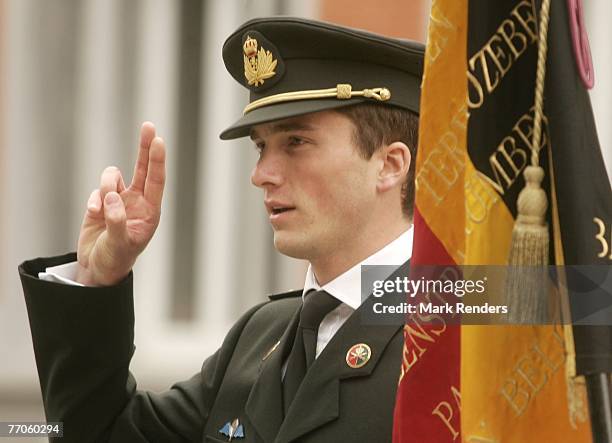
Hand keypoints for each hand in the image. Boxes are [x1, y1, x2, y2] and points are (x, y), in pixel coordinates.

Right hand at [76, 122, 165, 285]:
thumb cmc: (116, 259)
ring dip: (106, 185)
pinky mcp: (101, 203)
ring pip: (112, 176)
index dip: (157, 160)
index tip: (158, 141)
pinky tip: (93, 215)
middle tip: (149, 126)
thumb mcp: (120, 244)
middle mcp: (138, 202)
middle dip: (145, 147)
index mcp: (150, 211)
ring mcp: (119, 201)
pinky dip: (93, 200)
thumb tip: (112, 197)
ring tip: (101, 208)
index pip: (156, 180)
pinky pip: (96, 190)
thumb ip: (117, 220)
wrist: (97, 269)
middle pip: (143, 168)